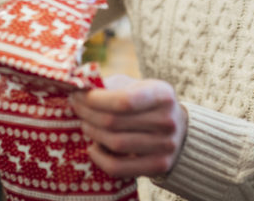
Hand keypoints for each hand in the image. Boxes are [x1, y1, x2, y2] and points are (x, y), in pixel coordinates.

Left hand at [70, 75, 187, 178]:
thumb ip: (110, 86)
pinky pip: (119, 167)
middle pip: (114, 122)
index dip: (95, 99)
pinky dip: (99, 158)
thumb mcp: (134, 85)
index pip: (124, 100)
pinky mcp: (159, 166)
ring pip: (115, 143)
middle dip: (87, 113)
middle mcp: (168, 121)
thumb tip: (78, 87)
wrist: (177, 129)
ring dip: (92, 132)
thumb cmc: (145, 103)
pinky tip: (93, 147)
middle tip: (75, 106)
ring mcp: (166, 146)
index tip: (78, 95)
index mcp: (162, 94)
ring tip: (84, 123)